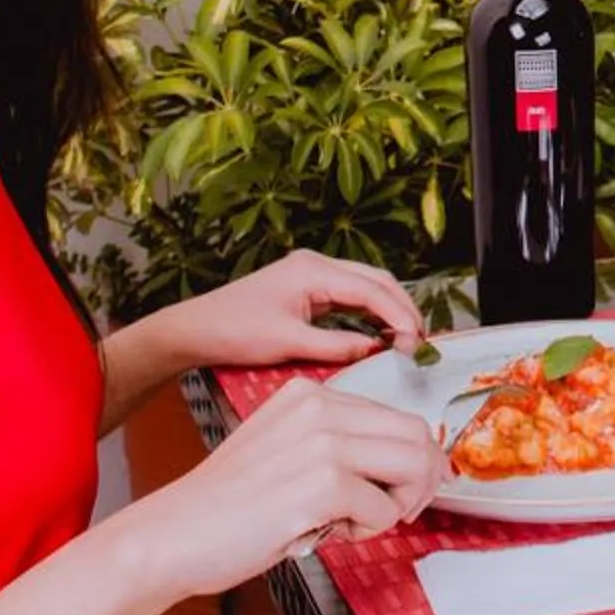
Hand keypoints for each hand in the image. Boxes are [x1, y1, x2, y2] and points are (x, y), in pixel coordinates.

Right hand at [130, 382, 443, 600]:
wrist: (173, 534)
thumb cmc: (226, 505)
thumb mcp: (284, 449)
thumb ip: (337, 445)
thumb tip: (403, 463)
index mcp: (310, 394)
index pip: (396, 415)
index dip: (410, 459)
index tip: (399, 488)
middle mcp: (320, 408)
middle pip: (417, 435)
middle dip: (421, 479)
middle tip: (399, 511)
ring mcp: (323, 443)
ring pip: (413, 465)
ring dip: (398, 504)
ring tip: (357, 523)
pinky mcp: (323, 485)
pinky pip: (384, 510)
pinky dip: (366, 532)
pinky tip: (325, 533)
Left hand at [166, 249, 425, 371]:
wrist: (195, 329)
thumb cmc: (234, 332)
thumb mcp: (288, 344)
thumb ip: (337, 345)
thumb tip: (375, 350)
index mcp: (313, 270)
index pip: (372, 289)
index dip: (399, 316)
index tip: (414, 342)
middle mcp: (316, 265)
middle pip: (376, 280)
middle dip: (402, 308)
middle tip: (419, 341)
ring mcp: (311, 274)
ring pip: (366, 286)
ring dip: (388, 309)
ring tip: (406, 338)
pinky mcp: (306, 287)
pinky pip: (349, 295)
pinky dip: (369, 311)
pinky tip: (379, 332)